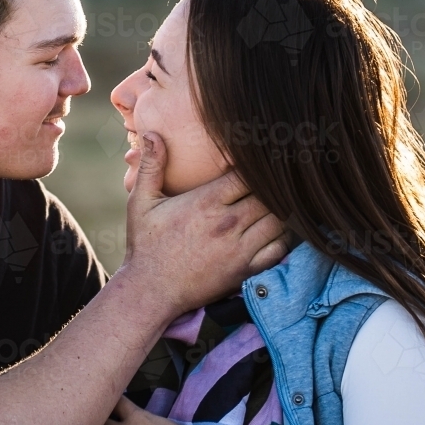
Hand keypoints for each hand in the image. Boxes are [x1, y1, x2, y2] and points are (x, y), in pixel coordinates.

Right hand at [121, 131, 287, 317]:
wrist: (150, 291)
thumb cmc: (146, 245)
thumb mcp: (141, 202)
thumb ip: (151, 166)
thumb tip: (152, 133)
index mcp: (206, 202)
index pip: (248, 174)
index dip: (256, 165)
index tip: (256, 161)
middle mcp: (228, 224)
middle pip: (270, 195)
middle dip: (272, 187)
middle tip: (273, 180)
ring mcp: (240, 249)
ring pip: (280, 220)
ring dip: (281, 210)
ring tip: (276, 202)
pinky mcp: (246, 270)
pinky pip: (280, 249)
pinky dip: (283, 238)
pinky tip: (274, 230)